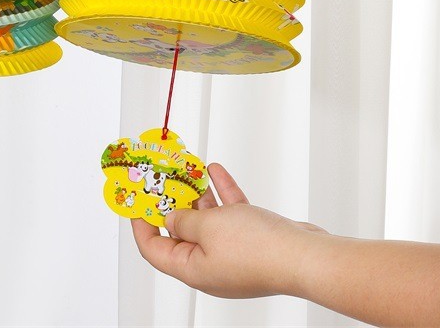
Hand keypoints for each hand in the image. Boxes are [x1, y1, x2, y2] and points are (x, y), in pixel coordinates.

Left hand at [132, 163, 325, 298]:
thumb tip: (172, 218)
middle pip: (180, 233)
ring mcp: (232, 254)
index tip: (135, 200)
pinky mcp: (252, 242)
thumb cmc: (258, 249)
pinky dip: (222, 193)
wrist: (304, 256)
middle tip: (161, 179)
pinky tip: (215, 171)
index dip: (140, 224)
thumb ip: (184, 220)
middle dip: (171, 203)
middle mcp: (210, 266)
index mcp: (192, 270)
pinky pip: (230, 215)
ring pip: (207, 221)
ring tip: (187, 170)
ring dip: (197, 195)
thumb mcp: (207, 226)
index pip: (153, 249)